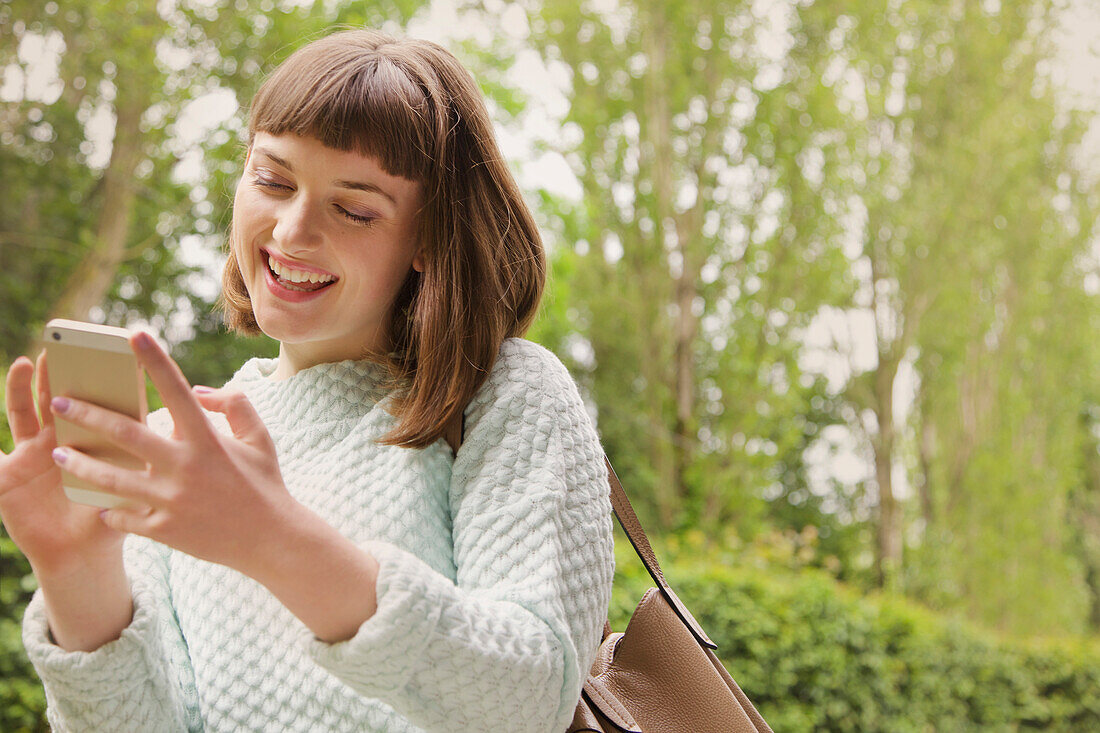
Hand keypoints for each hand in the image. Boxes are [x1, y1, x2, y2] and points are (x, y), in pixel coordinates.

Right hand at [0, 352, 123, 578]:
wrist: (84, 556)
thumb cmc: (112, 519)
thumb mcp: (129, 486)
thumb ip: (141, 460)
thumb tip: (169, 429)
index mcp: (90, 439)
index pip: (93, 401)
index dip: (96, 378)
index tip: (102, 353)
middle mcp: (57, 440)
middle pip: (56, 400)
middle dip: (58, 374)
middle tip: (63, 349)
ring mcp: (29, 455)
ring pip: (22, 414)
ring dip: (20, 389)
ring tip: (26, 364)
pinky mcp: (6, 477)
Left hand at [49, 332, 298, 573]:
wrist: (272, 540)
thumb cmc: (263, 483)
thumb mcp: (259, 438)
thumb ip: (234, 404)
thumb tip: (198, 390)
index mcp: (208, 440)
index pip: (178, 391)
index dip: (156, 361)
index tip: (133, 336)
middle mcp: (186, 467)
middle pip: (126, 434)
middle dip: (88, 415)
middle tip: (59, 402)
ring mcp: (173, 500)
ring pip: (112, 479)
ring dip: (80, 466)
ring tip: (59, 455)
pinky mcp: (165, 531)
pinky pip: (124, 518)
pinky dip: (110, 512)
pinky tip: (101, 505)